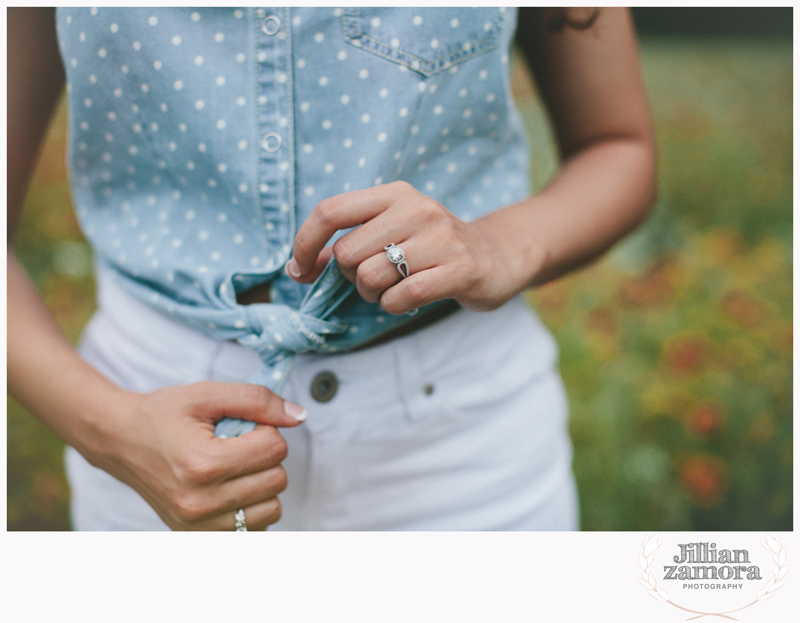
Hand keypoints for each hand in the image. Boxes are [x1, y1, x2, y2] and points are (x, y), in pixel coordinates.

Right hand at [92, 382, 307, 530]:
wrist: (121, 441)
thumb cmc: (164, 415)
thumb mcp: (208, 394)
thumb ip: (257, 400)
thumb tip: (299, 416)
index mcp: (204, 464)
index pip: (275, 449)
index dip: (267, 429)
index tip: (243, 426)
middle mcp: (201, 502)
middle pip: (278, 480)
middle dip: (266, 456)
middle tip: (237, 445)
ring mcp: (198, 525)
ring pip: (272, 509)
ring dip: (262, 484)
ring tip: (234, 468)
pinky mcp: (197, 537)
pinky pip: (254, 530)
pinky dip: (251, 509)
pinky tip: (231, 489)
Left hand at [286, 181, 519, 313]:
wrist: (497, 256)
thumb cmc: (430, 248)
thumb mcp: (390, 232)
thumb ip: (346, 245)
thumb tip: (295, 268)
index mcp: (394, 194)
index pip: (330, 211)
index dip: (304, 243)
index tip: (299, 269)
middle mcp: (416, 209)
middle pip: (347, 253)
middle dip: (350, 277)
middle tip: (373, 279)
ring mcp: (440, 239)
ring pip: (370, 277)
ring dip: (372, 295)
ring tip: (393, 288)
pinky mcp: (459, 269)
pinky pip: (401, 297)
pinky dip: (393, 306)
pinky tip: (407, 299)